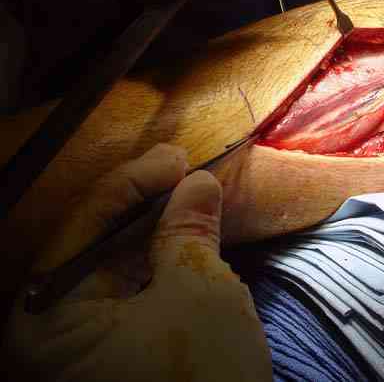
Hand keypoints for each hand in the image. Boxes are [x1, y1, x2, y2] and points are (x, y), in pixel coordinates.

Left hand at [3, 144, 270, 381]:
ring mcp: (83, 347)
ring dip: (154, 232)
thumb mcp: (200, 292)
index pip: (81, 231)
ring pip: (115, 269)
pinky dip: (159, 264)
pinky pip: (130, 295)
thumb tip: (197, 183)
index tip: (175, 158)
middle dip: (143, 207)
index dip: (131, 185)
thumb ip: (189, 231)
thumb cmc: (202, 375)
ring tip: (192, 197)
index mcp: (48, 324)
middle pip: (95, 248)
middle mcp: (53, 335)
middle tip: (186, 173)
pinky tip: (187, 237)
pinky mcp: (114, 354)